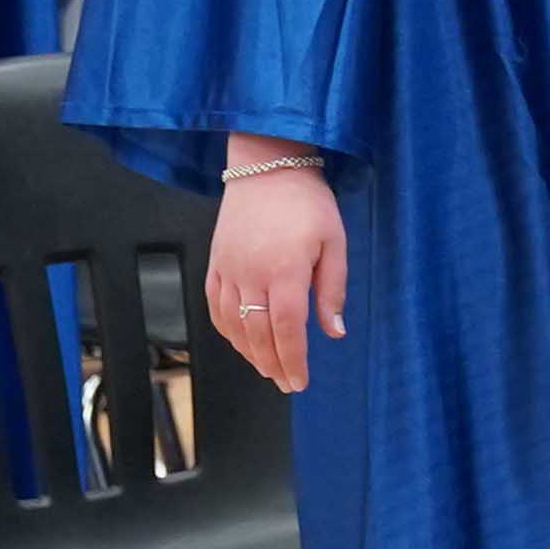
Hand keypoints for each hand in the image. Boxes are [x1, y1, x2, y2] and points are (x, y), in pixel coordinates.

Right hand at [206, 150, 344, 392]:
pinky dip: (226, 330)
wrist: (266, 165)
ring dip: (249, 352)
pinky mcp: (215, 262)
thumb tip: (334, 332)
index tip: (299, 381)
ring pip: (233, 324)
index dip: (293, 360)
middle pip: (258, 333)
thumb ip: (332, 289)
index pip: (287, 330)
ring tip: (267, 368)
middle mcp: (251, 275)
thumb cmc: (308, 202)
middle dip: (273, 364)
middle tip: (287, 383)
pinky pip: (214, 306)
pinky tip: (240, 341)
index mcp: (285, 270)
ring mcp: (228, 269)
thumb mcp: (335, 242)